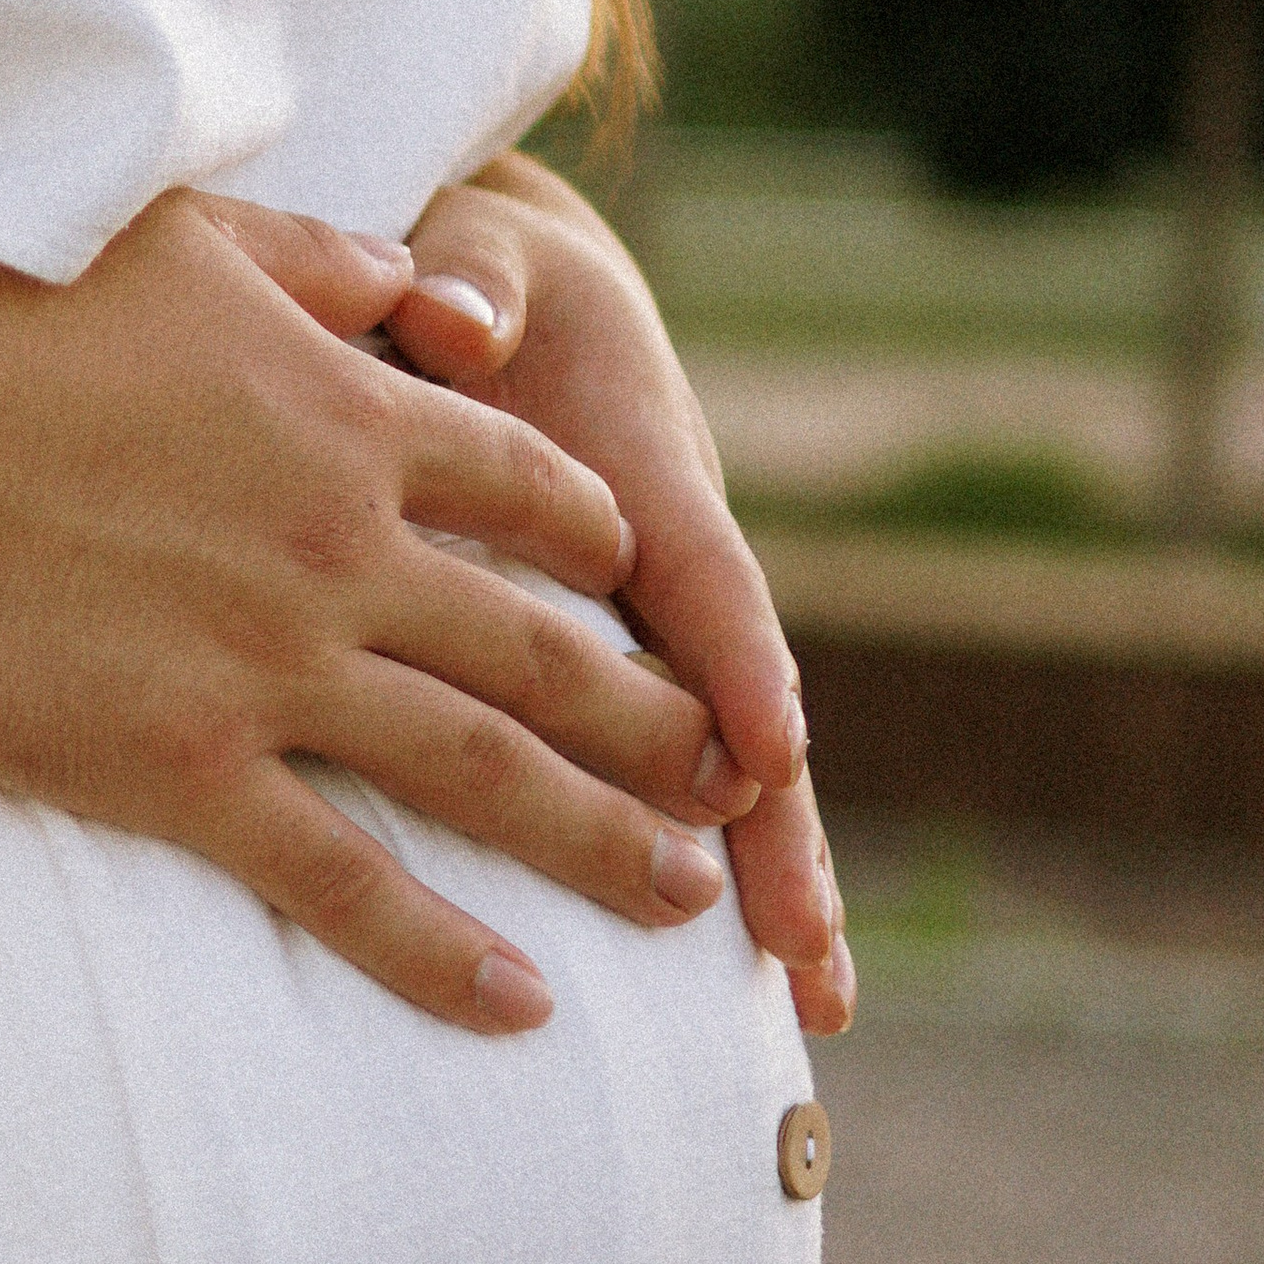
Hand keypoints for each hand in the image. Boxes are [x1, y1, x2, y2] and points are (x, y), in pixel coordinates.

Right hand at [0, 185, 765, 1035]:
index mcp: (356, 415)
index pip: (533, 494)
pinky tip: (520, 1005)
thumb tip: (409, 273)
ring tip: (683, 899)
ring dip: (599, 840)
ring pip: (483, 772)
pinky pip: (342, 882)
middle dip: (655, 721)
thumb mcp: (190, 240)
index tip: (651, 599)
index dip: (604, 551)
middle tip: (732, 781)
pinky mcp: (179, 766)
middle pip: (548, 650)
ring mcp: (272, 664)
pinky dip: (441, 950)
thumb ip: (323, 266)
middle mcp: (345, 544)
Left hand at [391, 166, 852, 1034]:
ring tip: (809, 1009)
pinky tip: (742, 983)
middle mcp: (672, 565)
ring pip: (715, 763)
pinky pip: (653, 771)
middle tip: (803, 945)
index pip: (703, 583)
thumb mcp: (480, 253)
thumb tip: (453, 320)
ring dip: (760, 876)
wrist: (507, 284)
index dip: (734, 666)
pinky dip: (701, 860)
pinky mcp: (615, 659)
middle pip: (738, 710)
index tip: (765, 749)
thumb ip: (473, 281)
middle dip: (773, 828)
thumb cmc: (488, 275)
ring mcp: (652, 625)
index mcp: (646, 473)